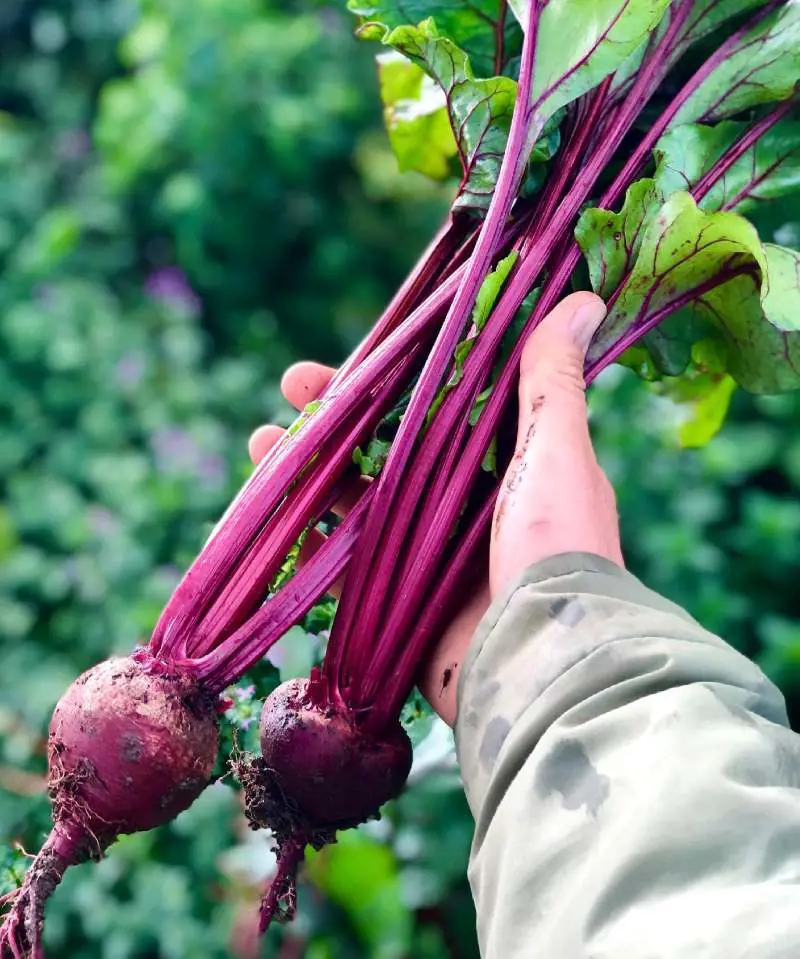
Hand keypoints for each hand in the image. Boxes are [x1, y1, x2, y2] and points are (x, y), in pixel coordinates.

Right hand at [249, 292, 621, 726]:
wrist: (545, 663)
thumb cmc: (562, 549)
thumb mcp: (557, 452)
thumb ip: (552, 383)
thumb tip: (580, 298)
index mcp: (510, 464)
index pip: (445, 402)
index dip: (399, 374)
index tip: (359, 350)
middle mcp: (470, 505)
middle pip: (392, 447)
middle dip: (339, 416)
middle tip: (291, 387)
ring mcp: (433, 554)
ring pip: (362, 499)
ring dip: (312, 471)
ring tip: (259, 443)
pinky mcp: (405, 601)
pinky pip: (349, 564)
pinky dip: (314, 541)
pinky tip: (278, 521)